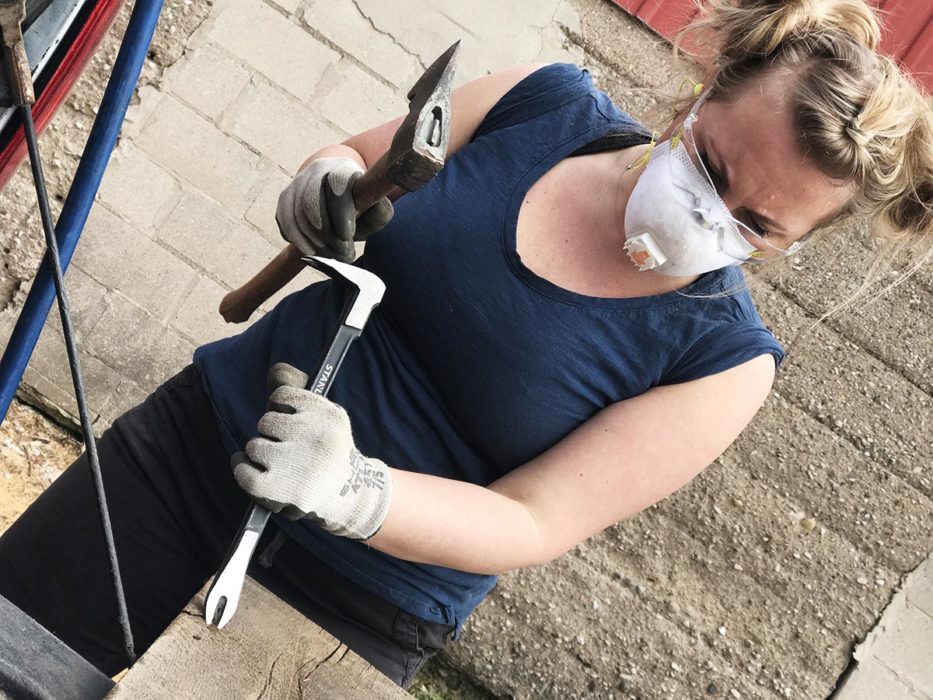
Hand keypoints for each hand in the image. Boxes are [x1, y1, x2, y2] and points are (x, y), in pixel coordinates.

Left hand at [231, 363, 392, 539]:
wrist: (350, 494)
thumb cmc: (329, 451)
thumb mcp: (325, 417)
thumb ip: (299, 391)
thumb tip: (276, 371)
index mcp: (329, 416)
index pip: (281, 395)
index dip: (279, 407)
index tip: (288, 419)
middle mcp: (316, 437)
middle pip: (266, 421)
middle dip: (271, 433)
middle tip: (286, 447)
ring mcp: (297, 464)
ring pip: (254, 445)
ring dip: (260, 452)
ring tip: (278, 463)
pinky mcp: (281, 488)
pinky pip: (244, 471)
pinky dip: (241, 468)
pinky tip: (246, 466)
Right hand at [275, 157, 393, 262]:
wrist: (339, 190)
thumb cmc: (361, 203)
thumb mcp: (376, 206)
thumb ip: (378, 213)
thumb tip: (363, 221)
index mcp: (341, 168)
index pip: (337, 183)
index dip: (341, 212)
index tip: (348, 236)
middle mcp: (315, 171)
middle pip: (311, 202)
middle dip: (327, 234)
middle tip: (343, 254)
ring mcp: (296, 184)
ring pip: (296, 216)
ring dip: (314, 243)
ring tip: (333, 257)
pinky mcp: (285, 199)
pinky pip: (286, 224)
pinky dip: (299, 241)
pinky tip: (315, 251)